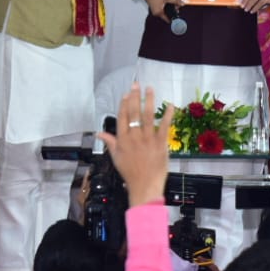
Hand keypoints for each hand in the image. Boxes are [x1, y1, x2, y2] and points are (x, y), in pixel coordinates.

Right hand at [98, 85, 172, 206]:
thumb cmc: (130, 173)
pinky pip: (164, 126)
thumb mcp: (116, 158)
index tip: (126, 94)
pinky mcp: (160, 144)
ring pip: (148, 116)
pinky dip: (168, 115)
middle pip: (134, 113)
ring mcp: (148, 140)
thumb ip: (109, 142)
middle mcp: (134, 137)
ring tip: (149, 89)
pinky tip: (170, 105)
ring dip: (149, 101)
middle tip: (136, 84)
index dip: (124, 104)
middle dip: (134, 97)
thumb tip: (99, 133)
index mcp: (123, 140)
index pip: (122, 118)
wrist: (144, 186)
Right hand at [141, 0, 182, 20]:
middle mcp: (156, 13)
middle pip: (167, 14)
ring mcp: (155, 10)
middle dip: (173, 10)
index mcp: (159, 13)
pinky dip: (166, 5)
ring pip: (165, 10)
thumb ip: (175, 1)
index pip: (168, 19)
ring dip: (170, 6)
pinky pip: (162, 7)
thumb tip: (182, 4)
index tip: (178, 17)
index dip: (174, 17)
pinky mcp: (154, 6)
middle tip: (178, 6)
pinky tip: (168, 0)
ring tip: (174, 2)